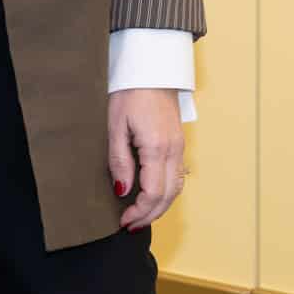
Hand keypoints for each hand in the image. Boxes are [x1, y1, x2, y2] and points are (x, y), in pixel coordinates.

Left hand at [108, 88, 185, 229]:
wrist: (149, 67)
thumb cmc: (128, 92)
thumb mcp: (115, 125)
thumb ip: (119, 160)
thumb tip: (123, 191)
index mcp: (157, 147)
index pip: (153, 193)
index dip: (139, 212)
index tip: (123, 221)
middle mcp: (174, 150)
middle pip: (168, 195)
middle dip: (150, 215)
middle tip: (130, 225)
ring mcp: (179, 146)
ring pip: (176, 188)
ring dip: (160, 206)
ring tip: (139, 216)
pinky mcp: (178, 142)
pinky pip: (177, 175)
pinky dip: (166, 192)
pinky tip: (151, 195)